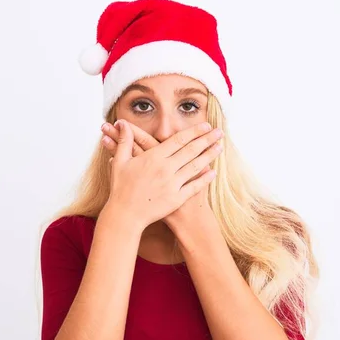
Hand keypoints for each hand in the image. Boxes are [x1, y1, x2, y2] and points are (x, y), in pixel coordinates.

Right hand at [103, 119, 222, 230]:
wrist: (125, 215)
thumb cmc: (121, 188)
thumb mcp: (119, 162)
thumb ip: (124, 141)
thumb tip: (122, 123)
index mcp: (153, 157)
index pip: (179, 140)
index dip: (194, 132)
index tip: (205, 125)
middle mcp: (166, 169)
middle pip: (191, 150)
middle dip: (207, 139)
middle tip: (219, 132)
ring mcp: (173, 184)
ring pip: (196, 166)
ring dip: (209, 156)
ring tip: (220, 147)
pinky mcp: (176, 198)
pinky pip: (194, 186)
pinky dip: (205, 179)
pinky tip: (213, 172)